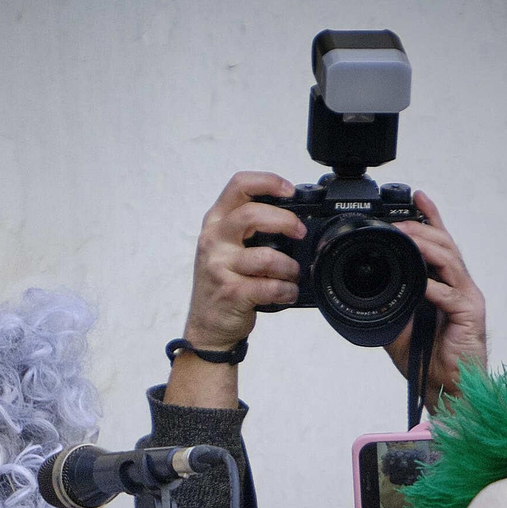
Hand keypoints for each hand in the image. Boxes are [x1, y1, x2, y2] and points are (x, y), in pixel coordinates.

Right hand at [181, 172, 304, 349]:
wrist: (207, 325)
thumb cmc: (223, 282)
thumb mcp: (226, 247)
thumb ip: (249, 228)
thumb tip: (294, 217)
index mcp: (215, 222)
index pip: (239, 186)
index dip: (268, 182)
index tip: (290, 191)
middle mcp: (213, 240)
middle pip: (251, 214)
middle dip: (285, 221)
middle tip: (299, 232)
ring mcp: (219, 266)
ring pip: (267, 256)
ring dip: (289, 267)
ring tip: (291, 275)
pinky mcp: (231, 292)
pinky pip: (270, 286)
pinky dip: (286, 290)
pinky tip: (285, 293)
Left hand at [384, 191, 486, 409]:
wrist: (446, 387)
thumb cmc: (428, 357)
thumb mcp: (400, 323)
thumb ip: (391, 301)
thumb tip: (366, 287)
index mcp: (444, 284)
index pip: (439, 243)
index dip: (430, 217)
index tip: (416, 195)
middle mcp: (459, 286)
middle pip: (445, 245)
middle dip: (422, 228)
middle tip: (399, 222)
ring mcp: (467, 298)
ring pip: (450, 261)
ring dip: (426, 247)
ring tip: (406, 238)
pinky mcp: (470, 315)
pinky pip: (449, 294)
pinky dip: (432, 286)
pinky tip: (419, 283)